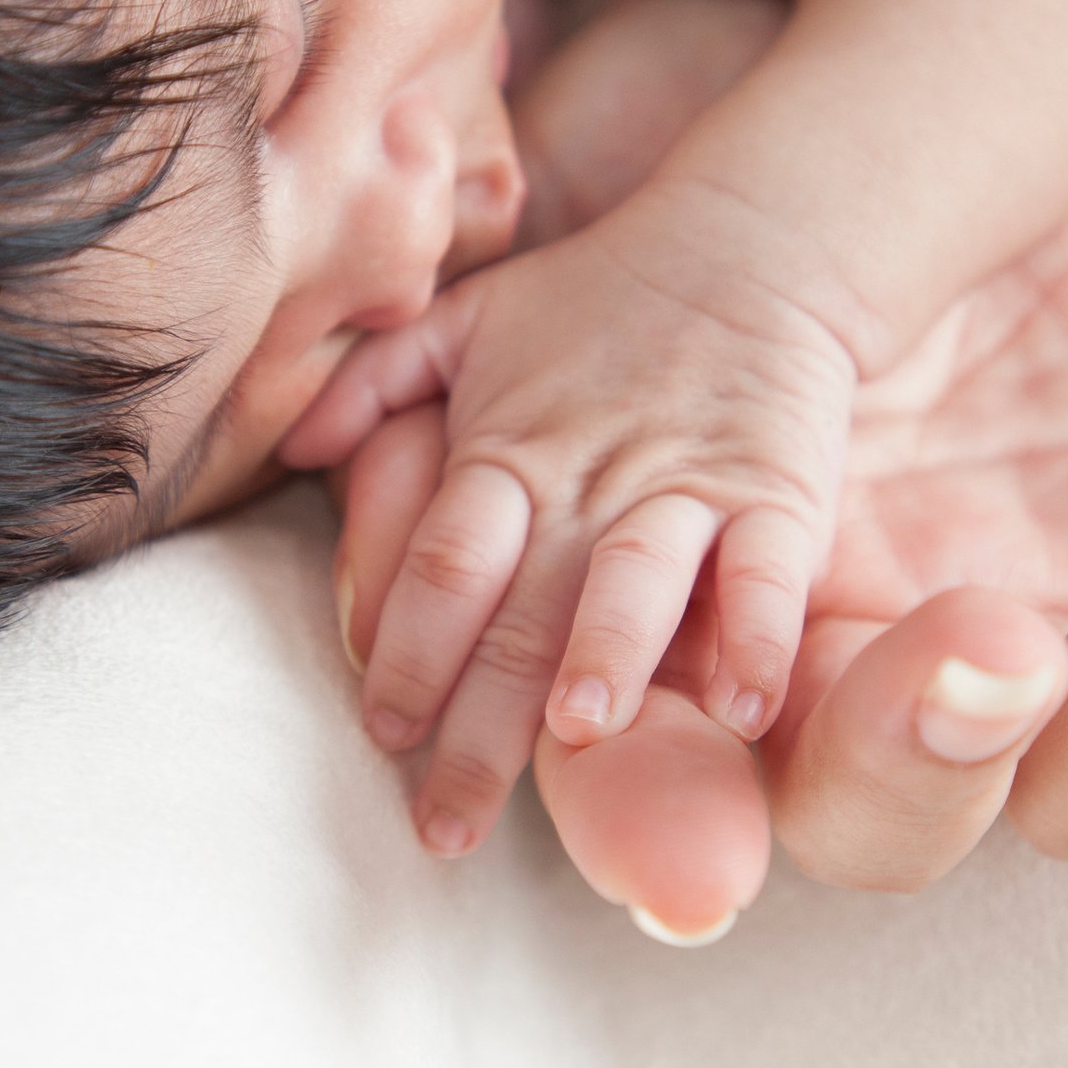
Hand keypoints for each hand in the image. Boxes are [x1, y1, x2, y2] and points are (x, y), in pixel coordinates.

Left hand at [281, 193, 857, 858]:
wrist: (750, 242)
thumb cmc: (596, 302)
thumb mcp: (469, 319)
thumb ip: (378, 381)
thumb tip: (292, 446)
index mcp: (507, 451)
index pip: (443, 561)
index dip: (407, 646)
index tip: (383, 733)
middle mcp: (585, 478)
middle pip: (521, 608)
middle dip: (480, 725)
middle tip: (446, 825)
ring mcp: (683, 484)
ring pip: (637, 578)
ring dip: (606, 654)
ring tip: (577, 736)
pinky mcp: (775, 486)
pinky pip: (767, 568)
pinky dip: (756, 635)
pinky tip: (741, 711)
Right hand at [331, 84, 1067, 934]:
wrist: (920, 30)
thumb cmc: (706, 157)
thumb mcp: (562, 269)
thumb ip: (449, 390)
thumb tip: (328, 459)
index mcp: (707, 620)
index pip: (664, 766)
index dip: (659, 822)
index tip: (681, 873)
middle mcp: (860, 655)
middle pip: (883, 817)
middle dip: (908, 770)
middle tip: (945, 659)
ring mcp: (1031, 619)